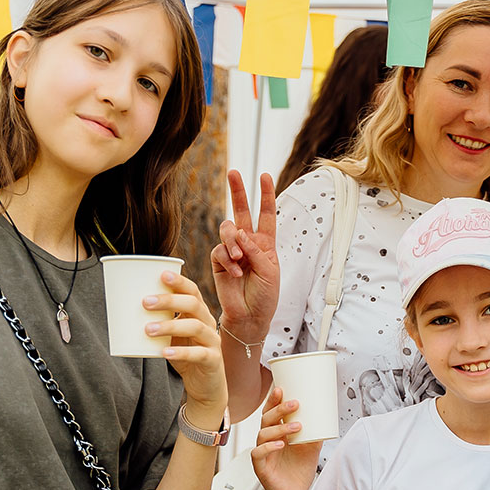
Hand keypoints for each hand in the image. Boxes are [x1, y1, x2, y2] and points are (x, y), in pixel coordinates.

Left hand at [143, 268, 225, 413]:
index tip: (161, 275)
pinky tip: (164, 352)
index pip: (192, 291)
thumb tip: (122, 310)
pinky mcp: (212, 360)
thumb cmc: (185, 355)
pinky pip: (198, 354)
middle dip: (169, 301)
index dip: (179, 281)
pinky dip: (181, 352)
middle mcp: (207, 323)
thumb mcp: (171, 336)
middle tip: (144, 303)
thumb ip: (157, 322)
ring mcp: (212, 341)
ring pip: (195, 327)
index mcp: (198, 313)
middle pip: (193, 304)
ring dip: (170, 326)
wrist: (206, 385)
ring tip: (148, 329)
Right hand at [212, 170, 280, 350]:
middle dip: (238, 191)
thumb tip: (240, 234)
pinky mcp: (219, 262)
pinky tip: (236, 273)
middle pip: (241, 211)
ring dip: (233, 241)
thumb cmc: (265, 296)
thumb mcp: (270, 271)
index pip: (266, 214)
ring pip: (227, 229)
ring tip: (240, 259)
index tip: (264, 175)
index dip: (266, 194)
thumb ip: (257, 251)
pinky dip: (228, 260)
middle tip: (233, 172)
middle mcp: (247, 243)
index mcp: (265, 243)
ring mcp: (232, 251)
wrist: (250, 316)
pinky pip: (219, 250)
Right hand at [249, 387, 321, 489]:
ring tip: (297, 426)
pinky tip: (281, 444)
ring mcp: (263, 453)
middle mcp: (267, 441)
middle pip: (266, 419)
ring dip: (279, 427)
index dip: (273, 400)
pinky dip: (269, 447)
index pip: (271, 413)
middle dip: (278, 409)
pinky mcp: (260, 467)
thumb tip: (325, 416)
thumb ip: (315, 432)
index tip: (282, 388)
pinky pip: (258, 453)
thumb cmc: (299, 472)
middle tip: (294, 403)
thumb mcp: (311, 448)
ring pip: (263, 434)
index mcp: (277, 434)